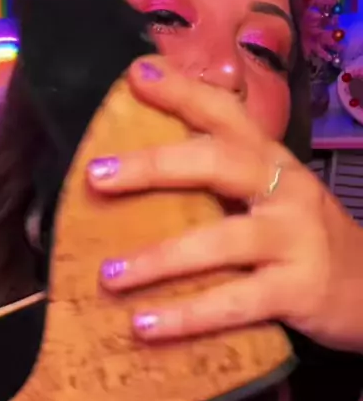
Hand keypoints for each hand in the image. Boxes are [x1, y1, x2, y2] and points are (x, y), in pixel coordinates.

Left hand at [87, 56, 362, 352]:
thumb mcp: (273, 197)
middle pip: (218, 163)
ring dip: (159, 258)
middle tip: (97, 175)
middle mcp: (284, 189)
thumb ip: (223, 180)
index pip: (226, 114)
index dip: (182, 92)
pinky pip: (232, 303)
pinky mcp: (297, 290)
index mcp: (271, 161)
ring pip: (219, 241)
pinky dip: (186, 316)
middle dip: (153, 166)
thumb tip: (142, 168)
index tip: (135, 75)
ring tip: (109, 275)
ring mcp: (294, 238)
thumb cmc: (304, 240)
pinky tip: (143, 325)